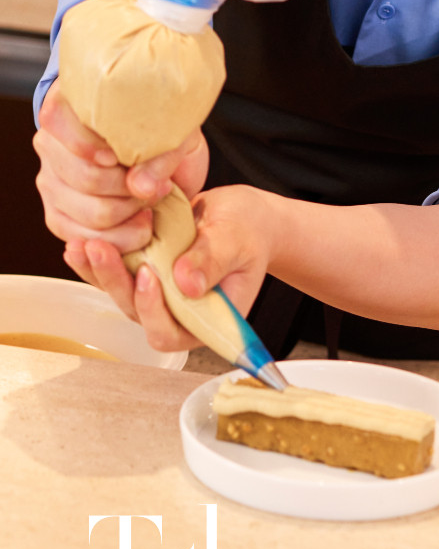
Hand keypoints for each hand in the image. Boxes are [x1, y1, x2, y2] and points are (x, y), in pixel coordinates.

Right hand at [34, 80, 208, 252]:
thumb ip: (161, 154)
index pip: (56, 121)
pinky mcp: (57, 214)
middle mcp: (51, 143)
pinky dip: (120, 238)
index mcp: (70, 104)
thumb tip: (139, 186)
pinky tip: (140, 223)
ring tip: (151, 201)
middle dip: (128, 188)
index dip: (90, 144)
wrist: (162, 152)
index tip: (121, 156)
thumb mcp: (174, 130)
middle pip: (83, 176)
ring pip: (87, 212)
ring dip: (130, 214)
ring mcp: (50, 180)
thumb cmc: (164, 131)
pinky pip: (82, 237)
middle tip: (158, 185)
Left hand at [62, 184, 275, 353]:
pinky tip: (81, 243)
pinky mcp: (144, 277)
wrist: (241, 216)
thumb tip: (186, 283)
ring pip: (122, 295)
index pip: (171, 332)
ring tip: (83, 244)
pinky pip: (118, 276)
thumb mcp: (237, 239)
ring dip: (100, 272)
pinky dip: (97, 262)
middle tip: (102, 249)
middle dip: (117, 284)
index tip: (148, 274)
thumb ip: (213, 260)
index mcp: (207, 317)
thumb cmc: (248, 230)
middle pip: (138, 314)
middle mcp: (178, 314)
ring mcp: (159, 297)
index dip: (153, 311)